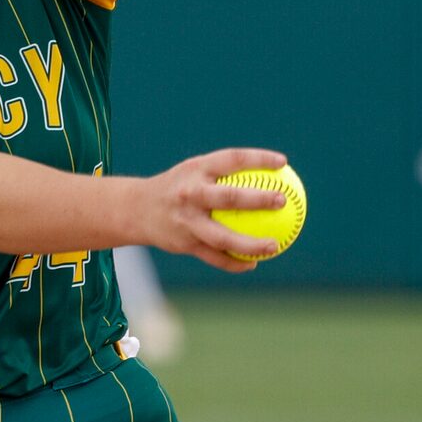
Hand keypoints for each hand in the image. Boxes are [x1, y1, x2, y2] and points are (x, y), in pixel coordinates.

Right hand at [132, 147, 288, 272]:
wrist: (138, 210)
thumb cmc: (179, 187)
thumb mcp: (195, 171)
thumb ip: (225, 172)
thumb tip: (269, 175)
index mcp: (197, 170)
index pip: (232, 159)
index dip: (258, 159)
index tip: (282, 162)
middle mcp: (192, 194)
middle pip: (230, 198)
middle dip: (259, 199)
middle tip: (282, 200)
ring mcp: (188, 221)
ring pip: (224, 237)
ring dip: (251, 244)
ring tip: (275, 245)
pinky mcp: (185, 243)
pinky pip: (215, 257)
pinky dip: (235, 262)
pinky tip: (253, 262)